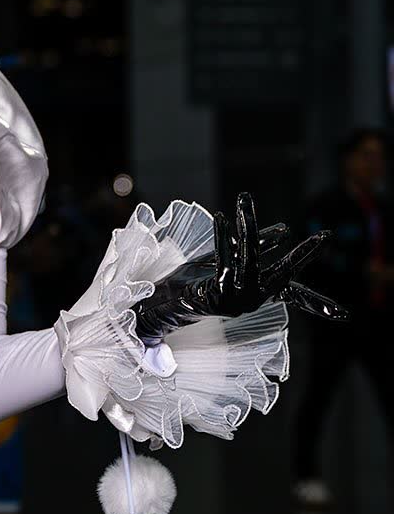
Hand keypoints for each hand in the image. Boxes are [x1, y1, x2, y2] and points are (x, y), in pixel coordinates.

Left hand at [133, 192, 349, 340]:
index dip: (320, 301)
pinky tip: (223, 217)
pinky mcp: (218, 292)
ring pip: (249, 258)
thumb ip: (258, 246)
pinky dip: (224, 235)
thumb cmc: (203, 280)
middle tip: (325, 237)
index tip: (345, 314)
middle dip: (304, 254)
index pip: (299, 296)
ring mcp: (237, 299)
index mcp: (262, 295)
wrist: (168, 303)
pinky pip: (225, 259)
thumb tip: (285, 231)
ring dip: (247, 225)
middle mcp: (254, 300)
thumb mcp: (235, 262)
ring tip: (245, 199)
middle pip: (286, 274)